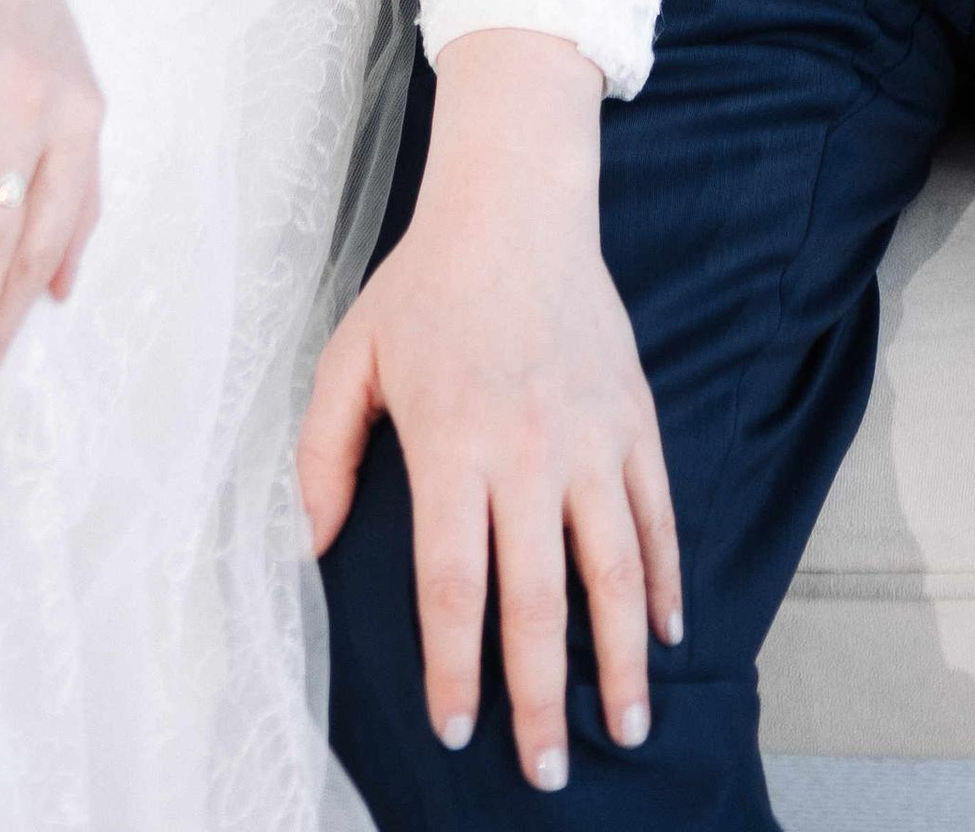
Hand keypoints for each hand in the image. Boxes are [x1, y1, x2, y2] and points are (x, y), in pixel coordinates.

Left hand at [298, 31, 676, 786]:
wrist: (516, 204)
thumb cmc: (423, 287)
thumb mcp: (350, 357)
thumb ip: (322, 454)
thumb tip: (307, 549)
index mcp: (451, 442)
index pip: (454, 582)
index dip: (456, 664)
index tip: (456, 728)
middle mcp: (526, 449)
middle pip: (537, 597)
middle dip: (539, 696)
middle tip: (546, 771)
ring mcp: (590, 435)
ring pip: (612, 568)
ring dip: (619, 658)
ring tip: (625, 728)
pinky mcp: (633, 417)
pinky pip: (656, 514)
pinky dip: (665, 579)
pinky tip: (667, 633)